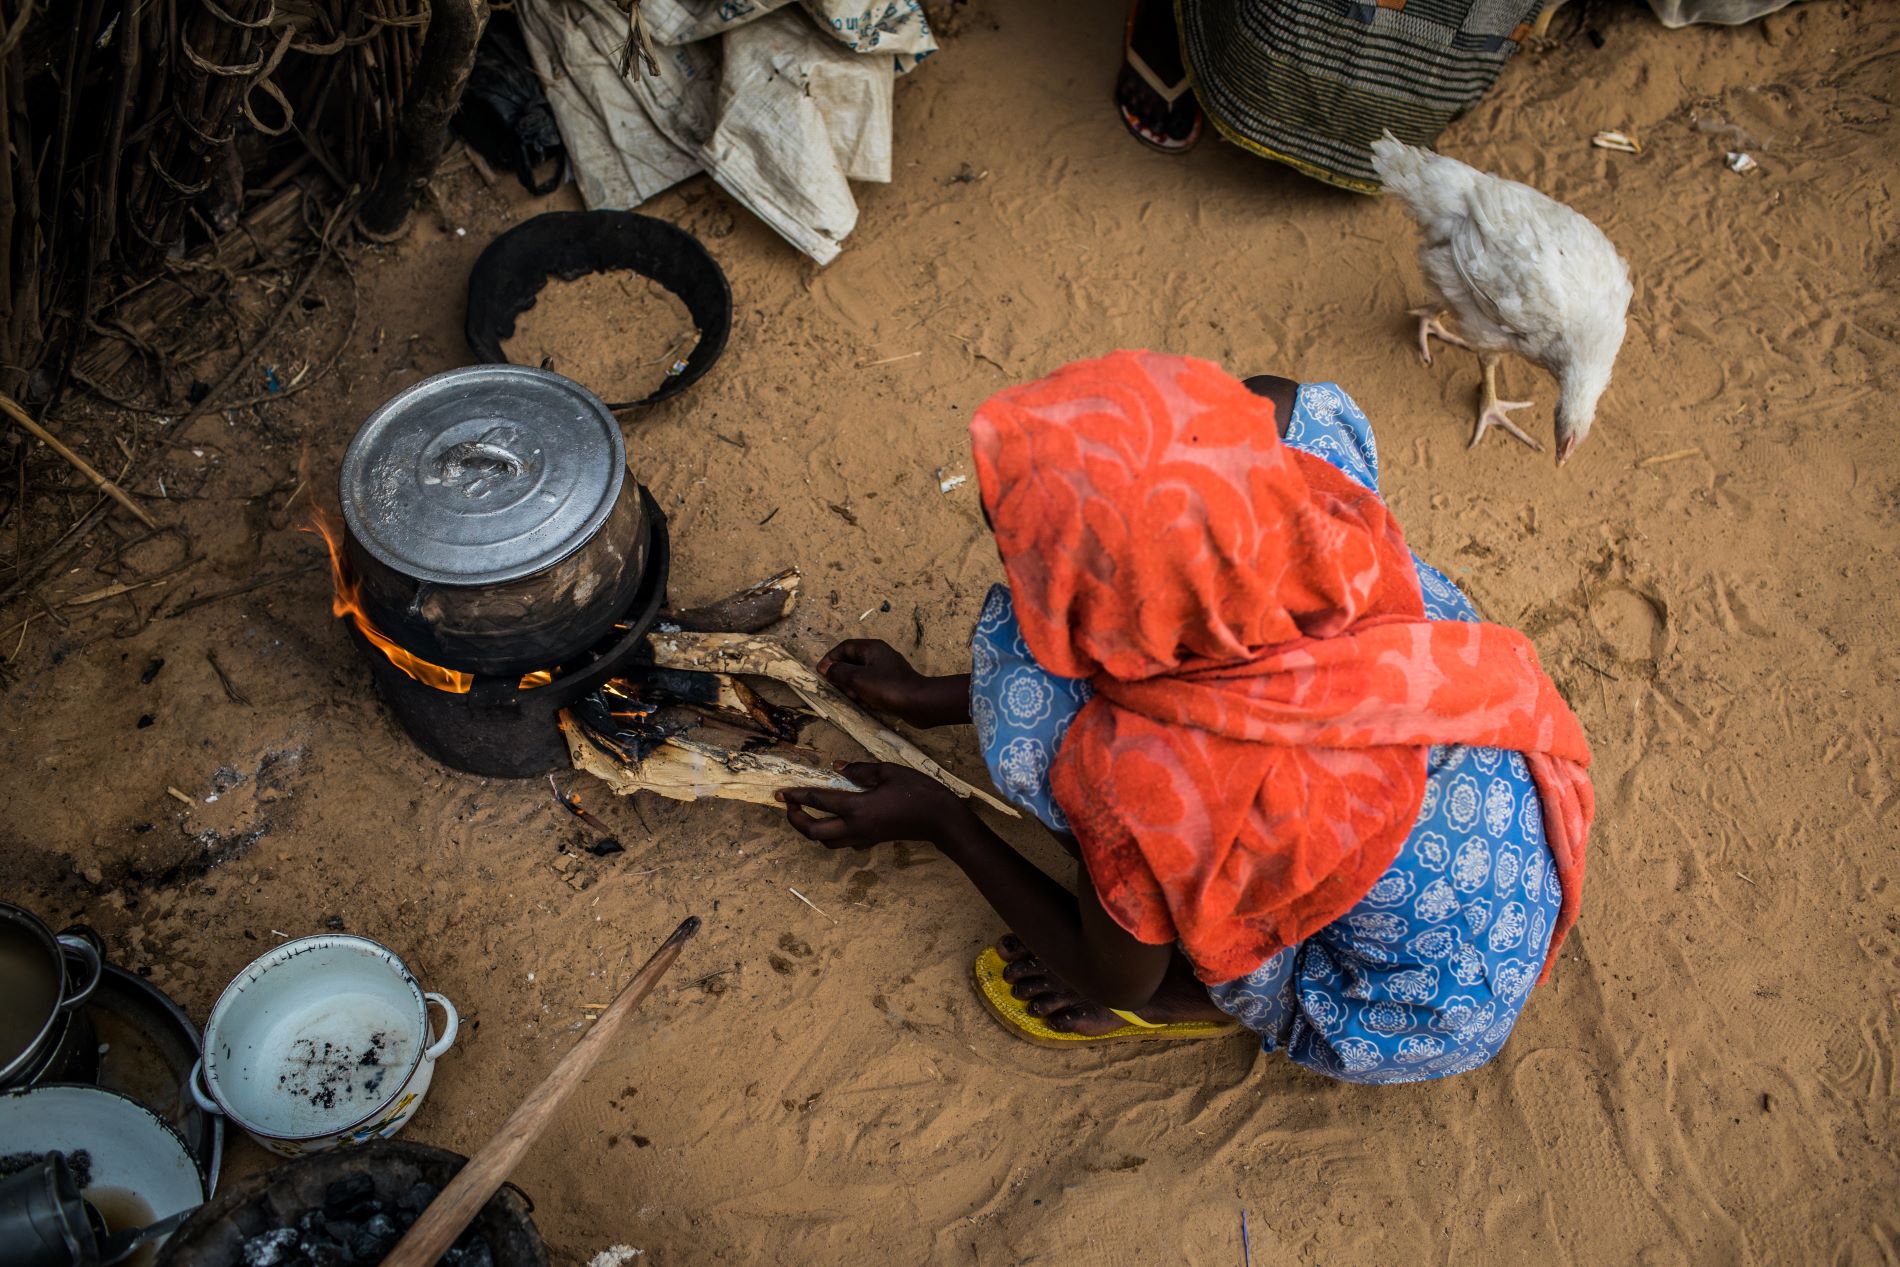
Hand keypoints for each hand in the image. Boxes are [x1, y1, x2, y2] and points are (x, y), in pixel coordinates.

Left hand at [778, 763, 974, 849]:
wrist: (941, 820)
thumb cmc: (918, 792)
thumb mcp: (888, 771)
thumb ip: (859, 770)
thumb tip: (836, 767)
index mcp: (857, 807)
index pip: (817, 801)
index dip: (795, 796)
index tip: (778, 793)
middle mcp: (856, 827)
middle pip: (814, 831)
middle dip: (796, 820)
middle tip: (789, 805)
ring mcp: (864, 837)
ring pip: (827, 842)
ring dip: (812, 830)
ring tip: (807, 814)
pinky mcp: (873, 841)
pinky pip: (844, 843)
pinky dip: (833, 834)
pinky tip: (836, 821)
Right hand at [817, 640, 964, 726]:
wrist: (919, 703)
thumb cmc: (887, 688)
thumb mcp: (857, 679)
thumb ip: (839, 672)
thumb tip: (826, 668)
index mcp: (872, 648)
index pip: (845, 647)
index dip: (831, 658)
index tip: (821, 672)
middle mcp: (879, 655)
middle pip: (852, 660)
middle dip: (841, 673)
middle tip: (836, 687)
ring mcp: (886, 670)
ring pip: (861, 673)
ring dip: (851, 684)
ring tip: (851, 696)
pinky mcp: (891, 684)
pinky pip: (870, 684)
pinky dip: (863, 691)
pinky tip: (862, 701)